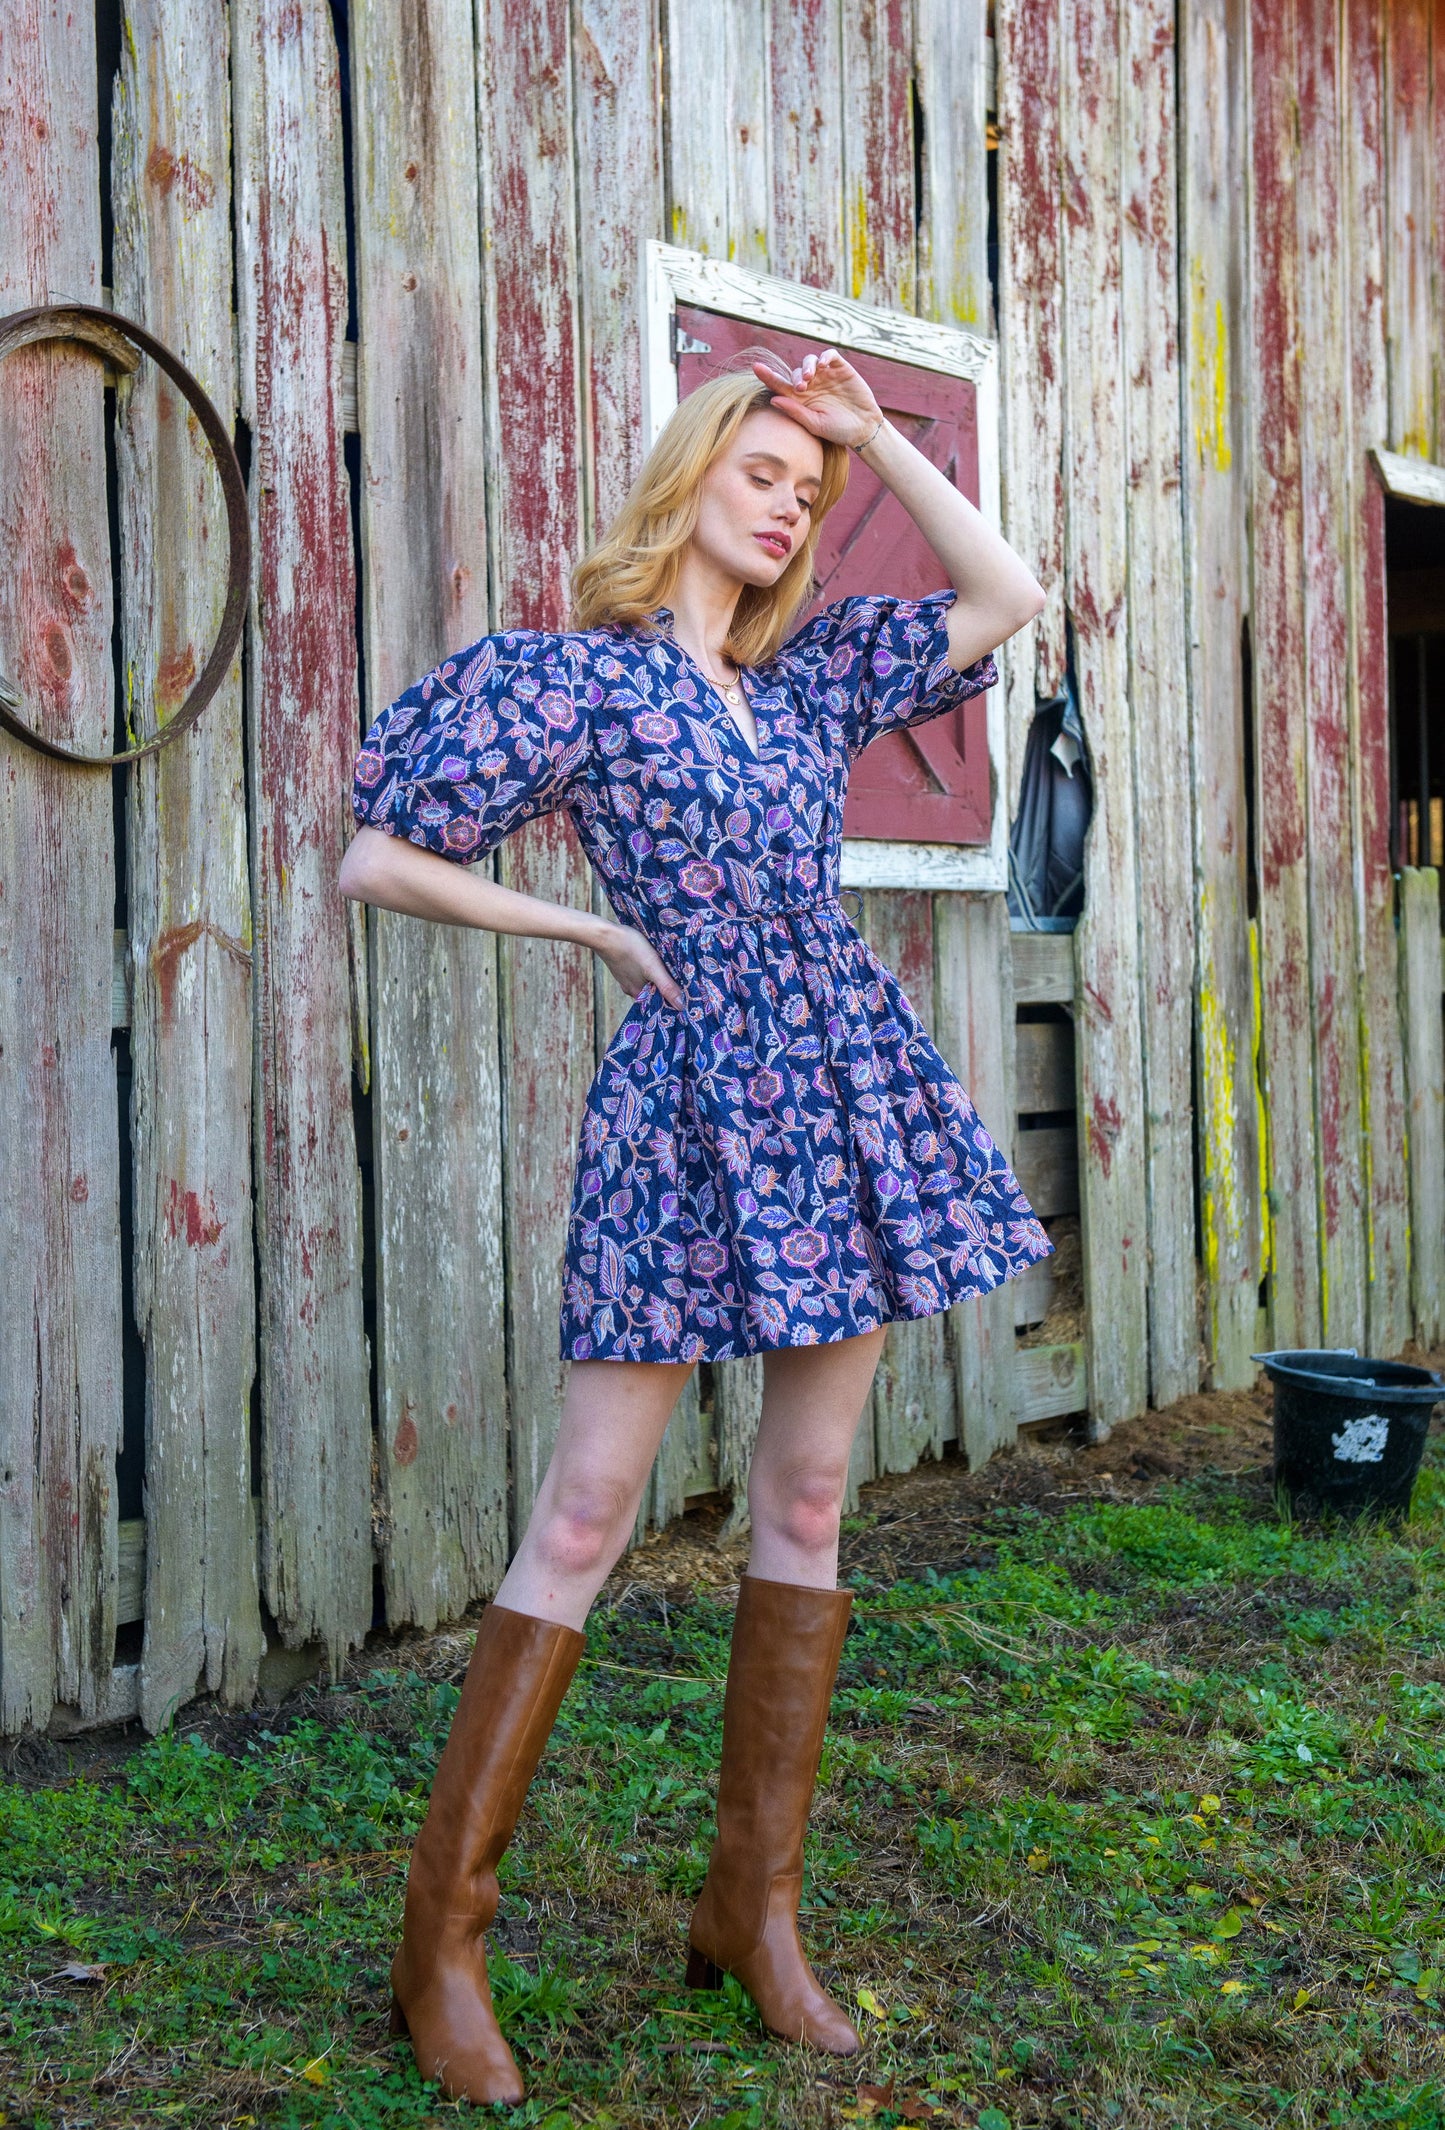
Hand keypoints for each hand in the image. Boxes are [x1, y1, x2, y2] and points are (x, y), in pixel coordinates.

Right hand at [594, 922, 685, 1009]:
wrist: (604, 934)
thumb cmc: (630, 948)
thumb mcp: (653, 967)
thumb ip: (667, 986)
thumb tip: (681, 1007)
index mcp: (638, 993)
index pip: (659, 1002)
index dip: (671, 999)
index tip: (685, 994)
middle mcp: (630, 988)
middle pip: (652, 991)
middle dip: (665, 987)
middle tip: (680, 980)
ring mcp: (624, 977)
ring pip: (645, 981)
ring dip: (655, 977)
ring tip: (668, 969)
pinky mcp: (621, 966)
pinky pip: (637, 971)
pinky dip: (645, 969)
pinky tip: (650, 960)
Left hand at [752, 348, 882, 450]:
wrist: (863, 429)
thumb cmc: (837, 430)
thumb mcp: (815, 424)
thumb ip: (796, 412)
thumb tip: (774, 399)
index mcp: (800, 399)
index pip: (780, 385)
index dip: (768, 375)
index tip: (756, 368)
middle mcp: (811, 385)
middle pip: (795, 372)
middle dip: (795, 377)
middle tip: (801, 388)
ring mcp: (825, 375)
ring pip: (809, 361)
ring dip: (807, 366)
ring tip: (809, 378)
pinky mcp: (840, 368)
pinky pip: (829, 355)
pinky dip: (825, 356)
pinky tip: (823, 365)